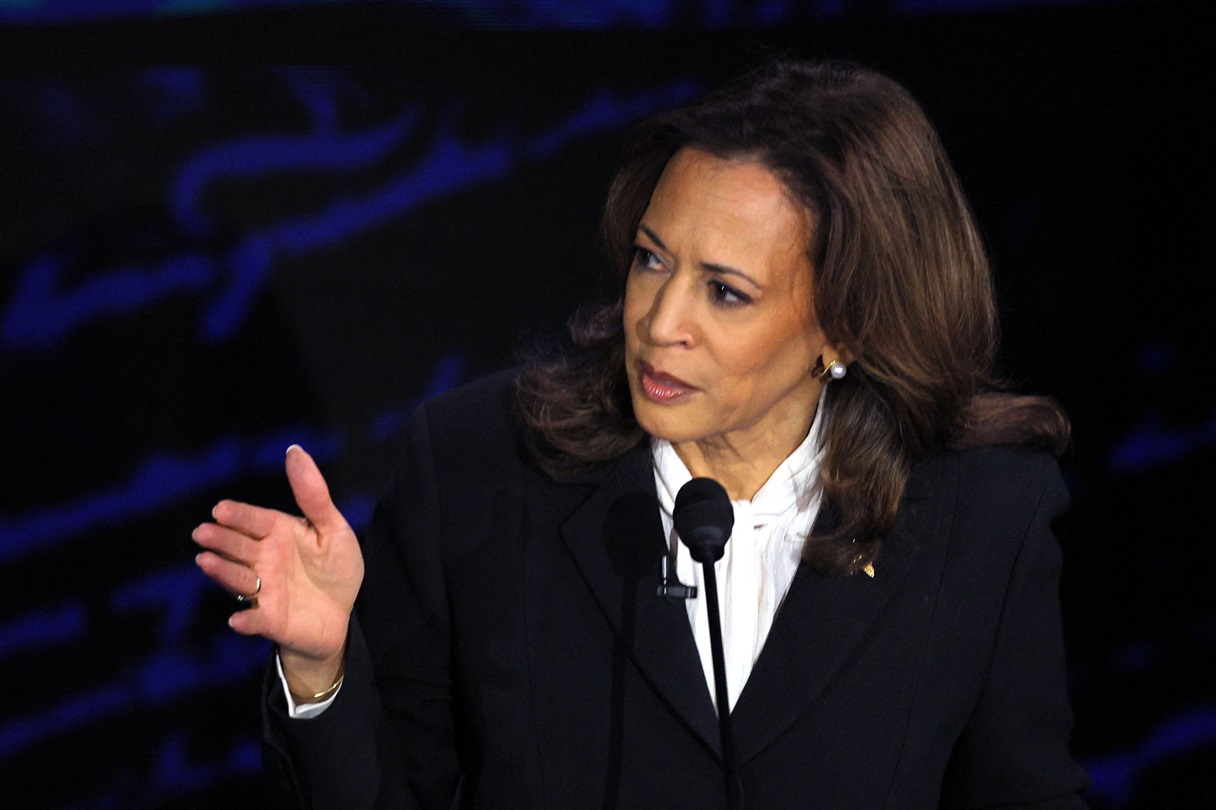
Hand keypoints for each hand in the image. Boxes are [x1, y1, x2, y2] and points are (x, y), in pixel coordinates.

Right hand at [193, 445, 363, 689]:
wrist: (346, 613)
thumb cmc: (336, 567)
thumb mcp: (332, 527)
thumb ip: (313, 494)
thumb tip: (294, 449)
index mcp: (278, 534)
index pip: (254, 520)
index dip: (238, 515)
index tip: (220, 509)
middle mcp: (265, 560)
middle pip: (240, 547)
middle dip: (222, 540)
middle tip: (204, 533)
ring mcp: (265, 591)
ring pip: (240, 579)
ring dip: (223, 572)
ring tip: (206, 562)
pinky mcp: (271, 620)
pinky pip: (256, 621)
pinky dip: (247, 621)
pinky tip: (238, 620)